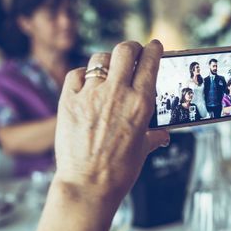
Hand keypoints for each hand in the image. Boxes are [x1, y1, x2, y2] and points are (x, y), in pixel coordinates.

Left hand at [54, 40, 169, 203]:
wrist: (89, 184)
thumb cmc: (120, 171)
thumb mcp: (142, 150)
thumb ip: (153, 137)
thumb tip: (162, 135)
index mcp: (142, 103)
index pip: (150, 62)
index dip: (153, 49)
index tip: (154, 46)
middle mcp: (117, 93)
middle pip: (125, 50)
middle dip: (131, 47)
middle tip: (132, 52)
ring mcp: (91, 95)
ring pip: (99, 59)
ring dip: (107, 61)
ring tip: (107, 69)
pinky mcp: (68, 100)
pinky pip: (76, 74)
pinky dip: (83, 75)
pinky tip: (86, 84)